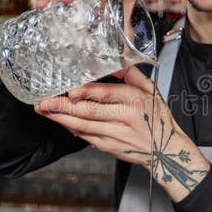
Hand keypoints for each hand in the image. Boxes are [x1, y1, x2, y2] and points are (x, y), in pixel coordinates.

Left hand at [34, 65, 209, 202]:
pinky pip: (86, 137)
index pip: (105, 94)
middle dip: (62, 107)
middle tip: (43, 102)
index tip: (68, 89)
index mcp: (135, 100)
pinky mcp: (109, 147)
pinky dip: (71, 129)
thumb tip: (115, 58)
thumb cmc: (158, 119)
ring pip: (82, 126)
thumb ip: (132, 73)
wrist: (167, 152)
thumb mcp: (151, 90)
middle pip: (88, 112)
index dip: (84, 92)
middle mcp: (124, 118)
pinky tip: (60, 121)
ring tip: (45, 111)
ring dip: (61, 118)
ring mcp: (115, 135)